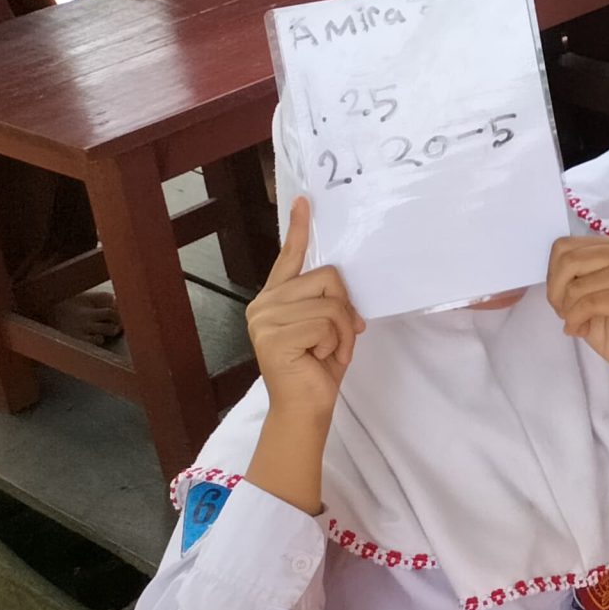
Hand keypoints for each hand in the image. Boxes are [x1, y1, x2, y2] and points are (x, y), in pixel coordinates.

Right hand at [245, 197, 362, 420]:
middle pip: (328, 277)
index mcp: (275, 298)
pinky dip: (337, 343)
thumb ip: (327, 300)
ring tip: (328, 352)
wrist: (305, 408)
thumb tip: (341, 283)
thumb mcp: (327, 325)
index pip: (289, 257)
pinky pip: (327, 324)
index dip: (299, 228)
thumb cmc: (318, 366)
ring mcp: (264, 320)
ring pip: (331, 302)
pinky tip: (321, 360)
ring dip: (343, 331)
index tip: (305, 201)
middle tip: (337, 338)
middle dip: (345, 309)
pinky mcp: (273, 337)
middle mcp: (263, 304)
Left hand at [547, 235, 608, 381]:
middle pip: (569, 261)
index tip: (560, 297)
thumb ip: (573, 272)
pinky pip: (589, 304)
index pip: (565, 246)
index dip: (553, 275)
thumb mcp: (585, 290)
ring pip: (577, 286)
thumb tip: (553, 268)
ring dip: (568, 311)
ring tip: (578, 323)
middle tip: (564, 312)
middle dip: (556, 292)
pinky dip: (576, 321)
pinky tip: (581, 330)